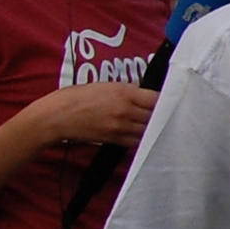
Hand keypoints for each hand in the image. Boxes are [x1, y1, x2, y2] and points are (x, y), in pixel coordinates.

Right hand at [29, 81, 158, 149]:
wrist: (57, 116)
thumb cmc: (79, 96)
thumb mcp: (107, 86)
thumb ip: (130, 91)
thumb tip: (148, 96)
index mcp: (125, 93)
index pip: (158, 98)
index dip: (167, 100)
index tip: (173, 100)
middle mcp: (125, 110)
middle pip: (156, 115)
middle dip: (164, 115)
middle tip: (171, 115)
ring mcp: (119, 126)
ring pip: (148, 130)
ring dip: (155, 129)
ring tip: (162, 126)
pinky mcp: (113, 139)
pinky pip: (136, 142)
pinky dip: (143, 139)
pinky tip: (147, 136)